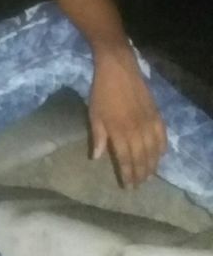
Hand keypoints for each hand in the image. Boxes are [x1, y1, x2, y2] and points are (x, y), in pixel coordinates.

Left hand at [88, 48, 167, 187]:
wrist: (118, 69)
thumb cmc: (101, 91)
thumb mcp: (94, 114)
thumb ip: (98, 136)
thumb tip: (96, 158)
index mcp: (119, 131)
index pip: (125, 159)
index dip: (127, 174)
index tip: (127, 186)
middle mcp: (136, 130)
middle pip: (141, 158)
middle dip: (140, 174)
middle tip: (139, 185)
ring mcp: (148, 122)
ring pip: (154, 150)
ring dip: (152, 165)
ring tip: (149, 176)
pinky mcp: (156, 114)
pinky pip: (163, 136)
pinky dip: (163, 148)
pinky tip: (161, 155)